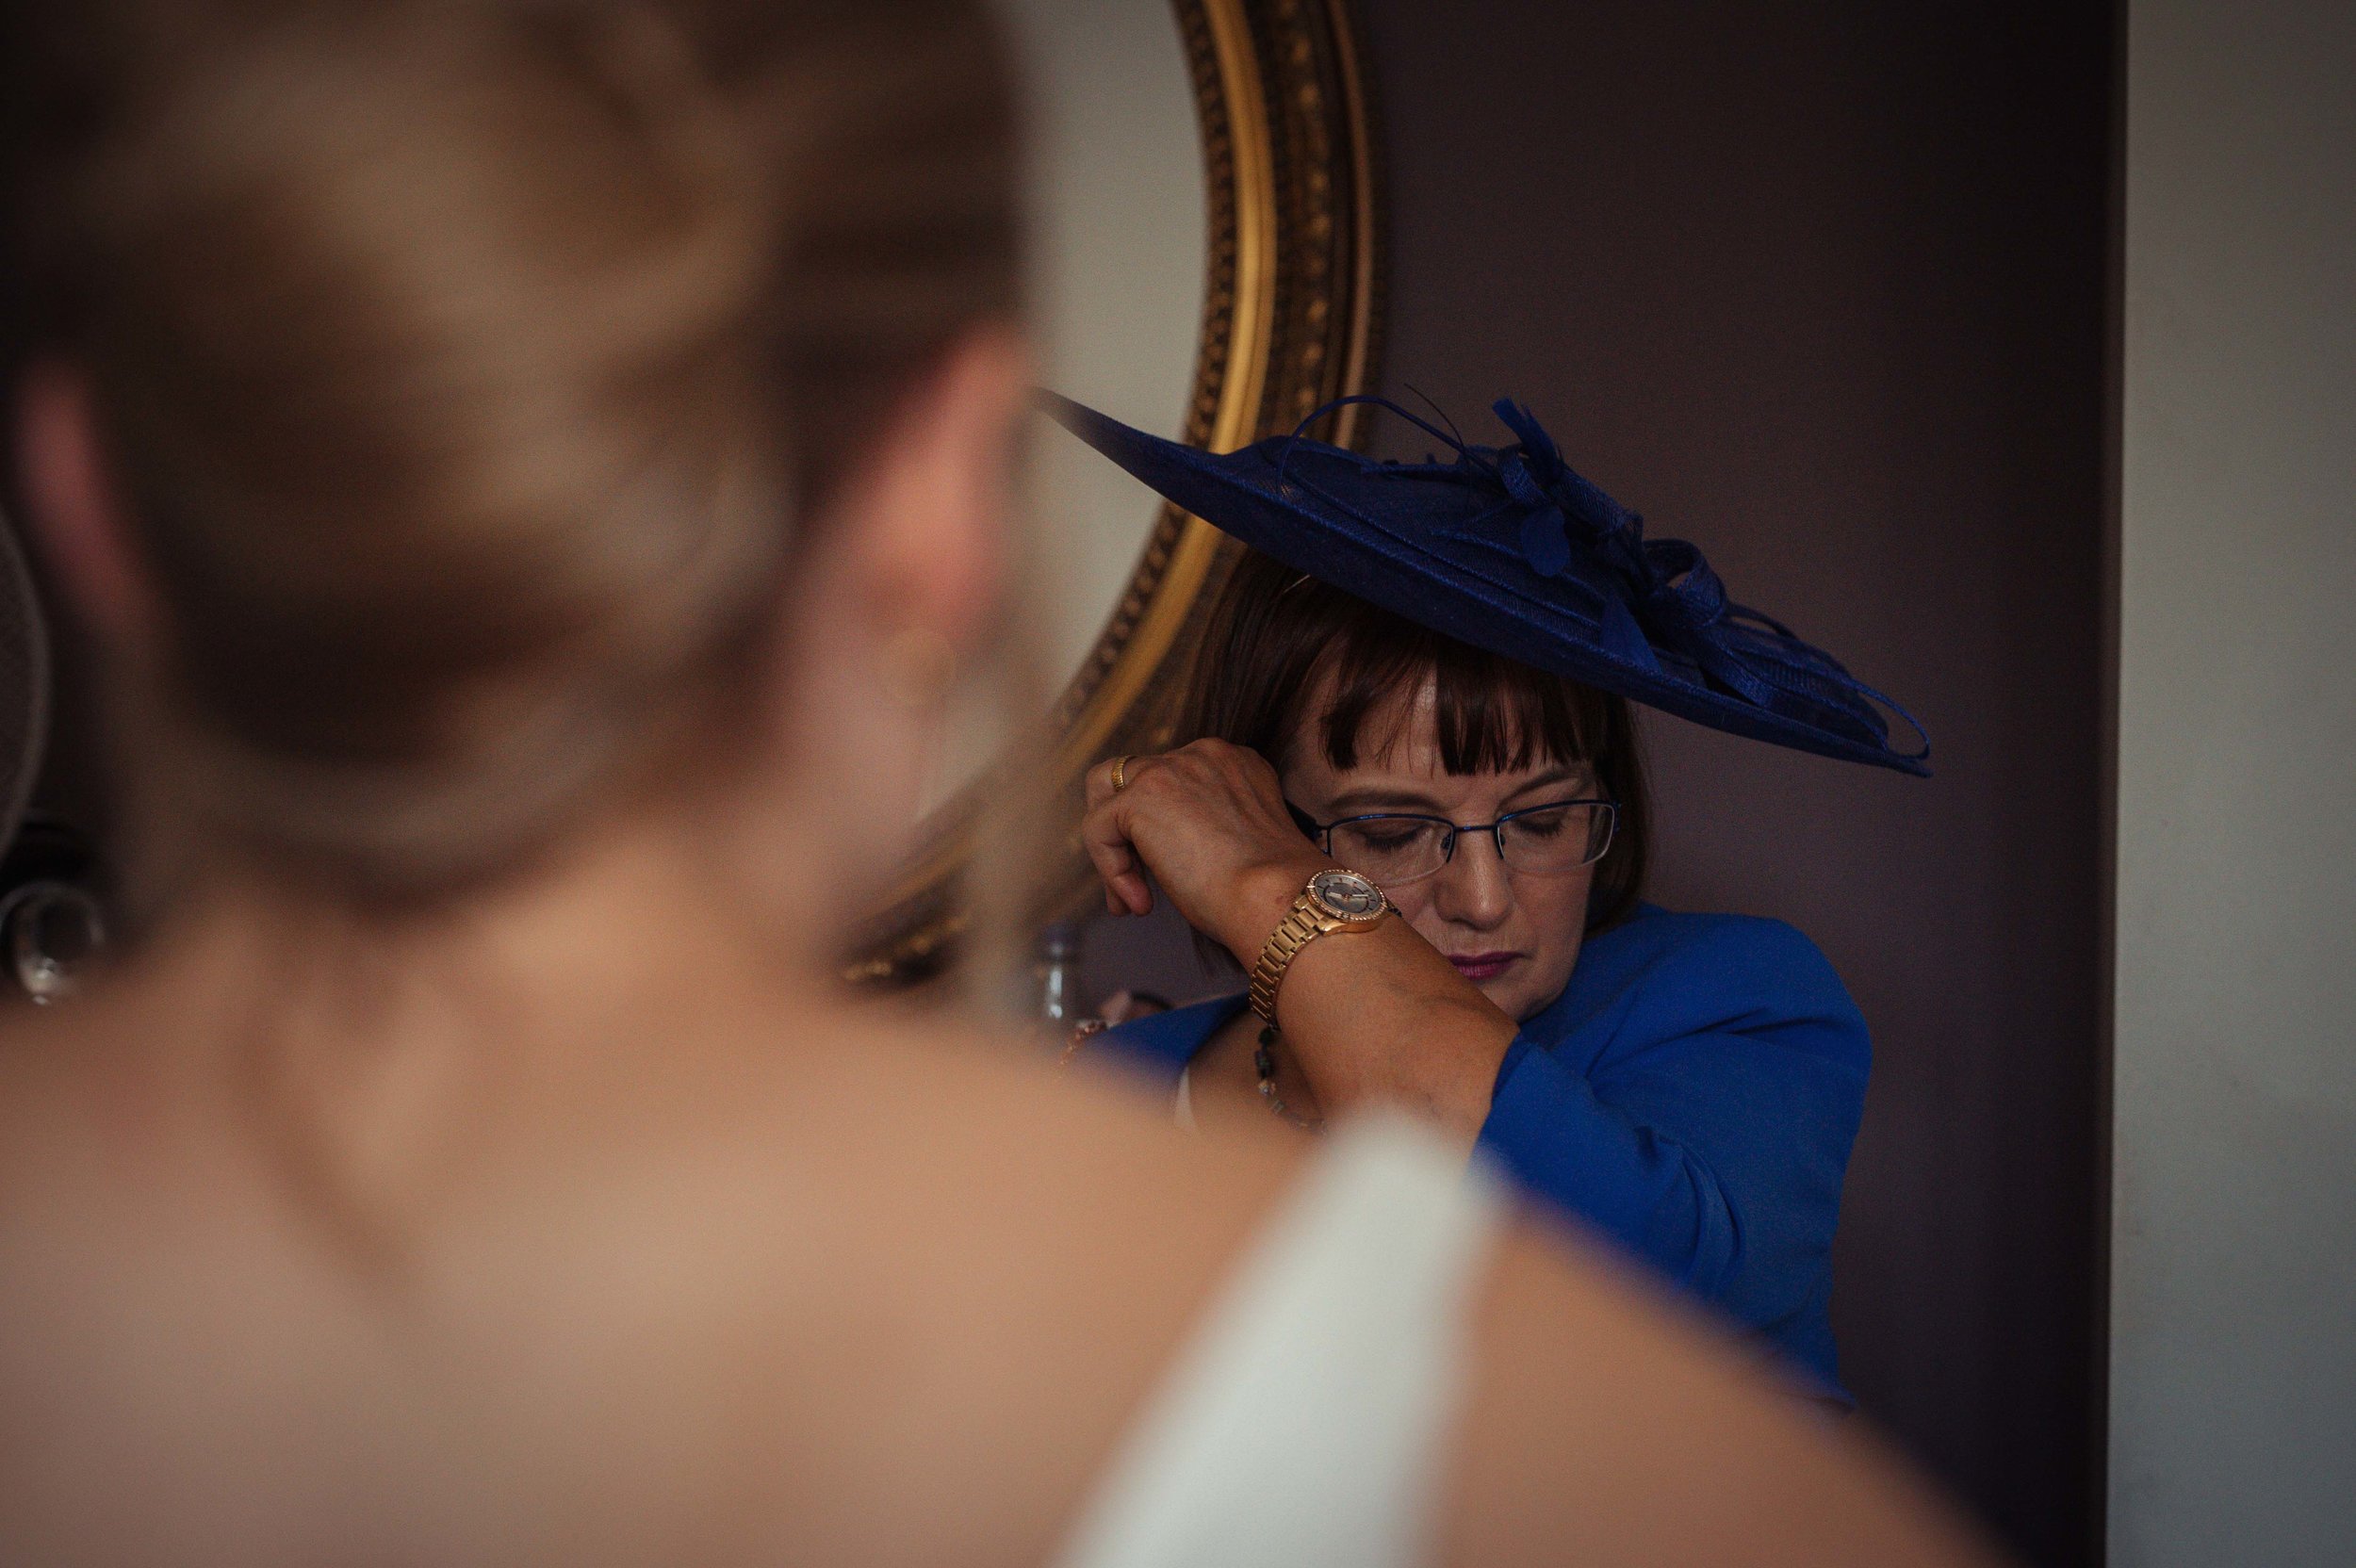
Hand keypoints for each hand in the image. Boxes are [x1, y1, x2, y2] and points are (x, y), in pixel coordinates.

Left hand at [1080, 741, 1329, 964]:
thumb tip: (1165, 853)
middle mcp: (1202, 755)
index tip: (1169, 875)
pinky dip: (1111, 870)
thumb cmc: (1269, 890)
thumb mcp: (1240, 842)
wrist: (1277, 896)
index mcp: (1233, 763)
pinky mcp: (1141, 797)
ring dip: (1114, 852)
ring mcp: (1170, 769)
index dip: (1162, 830)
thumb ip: (1205, 828)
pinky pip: (1099, 828)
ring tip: (1131, 899)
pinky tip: (1140, 903)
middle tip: (1137, 882)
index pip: (1174, 781)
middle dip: (1128, 833)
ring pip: (1108, 800)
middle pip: (1134, 779)